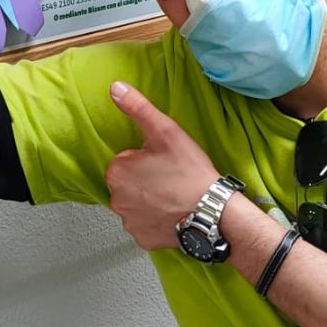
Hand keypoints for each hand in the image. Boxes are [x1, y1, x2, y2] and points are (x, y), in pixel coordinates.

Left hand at [105, 81, 220, 250]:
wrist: (211, 211)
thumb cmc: (189, 172)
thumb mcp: (165, 131)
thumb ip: (138, 108)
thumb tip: (115, 88)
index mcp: (117, 172)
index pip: (125, 161)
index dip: (146, 159)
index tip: (164, 162)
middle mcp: (116, 199)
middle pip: (128, 184)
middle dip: (144, 181)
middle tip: (171, 179)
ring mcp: (129, 222)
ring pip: (136, 205)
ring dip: (149, 201)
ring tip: (174, 196)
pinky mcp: (142, 239)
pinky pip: (145, 226)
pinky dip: (156, 221)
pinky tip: (172, 214)